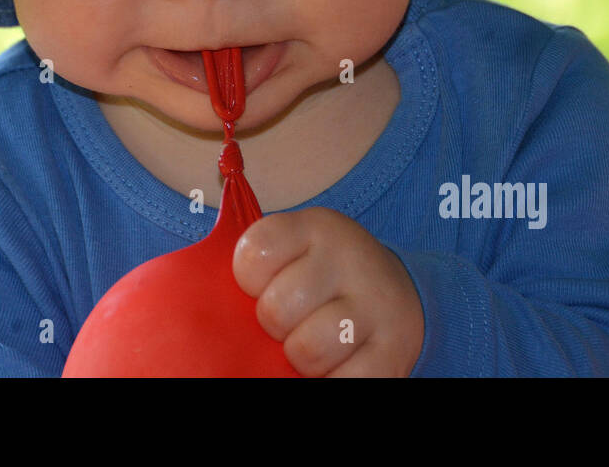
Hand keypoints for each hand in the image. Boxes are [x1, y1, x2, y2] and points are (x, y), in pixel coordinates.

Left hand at [232, 206, 424, 376]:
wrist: (395, 293)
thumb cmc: (320, 279)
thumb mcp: (294, 255)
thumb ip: (258, 274)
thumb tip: (213, 320)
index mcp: (315, 228)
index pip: (255, 252)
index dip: (248, 281)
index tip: (261, 287)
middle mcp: (349, 259)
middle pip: (276, 309)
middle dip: (274, 327)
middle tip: (289, 323)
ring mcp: (376, 305)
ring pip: (307, 350)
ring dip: (300, 360)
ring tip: (312, 347)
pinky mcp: (393, 351)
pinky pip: (344, 381)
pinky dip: (330, 381)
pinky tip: (334, 367)